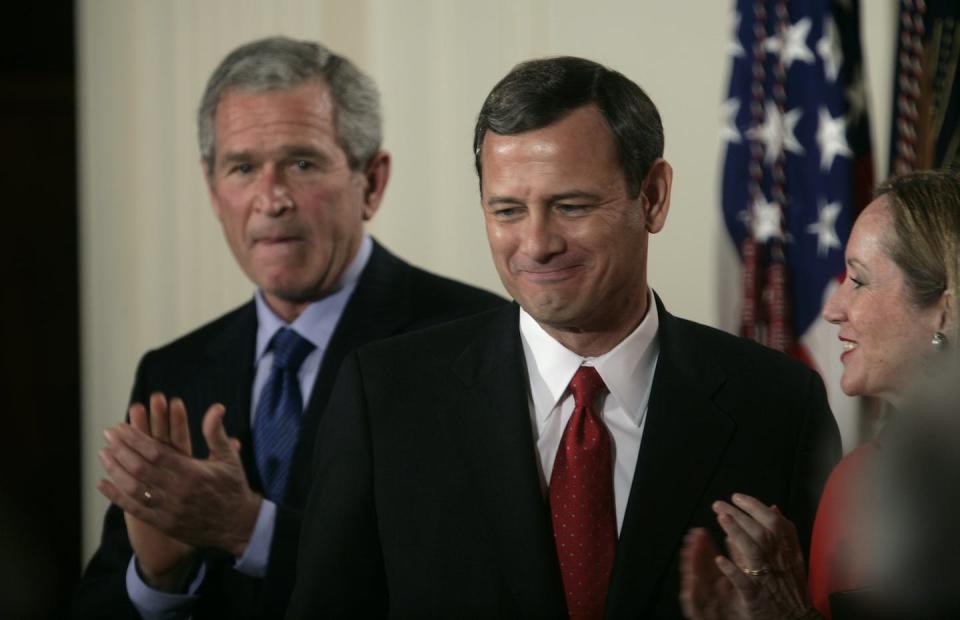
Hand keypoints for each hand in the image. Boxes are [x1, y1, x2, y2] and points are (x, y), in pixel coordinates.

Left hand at [98, 395, 261, 563]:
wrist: (238, 525)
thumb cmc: (232, 487)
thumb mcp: (228, 458)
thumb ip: (216, 433)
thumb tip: (216, 407)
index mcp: (193, 472)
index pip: (157, 452)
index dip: (136, 438)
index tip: (122, 427)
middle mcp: (178, 490)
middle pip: (141, 468)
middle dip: (121, 449)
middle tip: (108, 434)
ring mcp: (169, 509)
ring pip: (134, 487)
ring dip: (115, 469)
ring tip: (103, 453)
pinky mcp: (163, 523)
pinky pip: (134, 509)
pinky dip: (116, 496)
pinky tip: (102, 483)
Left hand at [679, 494, 817, 619]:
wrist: (797, 618)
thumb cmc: (790, 585)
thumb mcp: (790, 557)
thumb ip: (781, 532)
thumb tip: (772, 507)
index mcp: (788, 551)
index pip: (774, 522)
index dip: (755, 507)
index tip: (736, 497)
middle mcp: (780, 562)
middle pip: (761, 532)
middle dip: (739, 515)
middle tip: (719, 504)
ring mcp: (769, 578)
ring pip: (754, 552)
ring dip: (737, 534)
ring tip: (721, 518)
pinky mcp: (757, 596)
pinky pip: (745, 582)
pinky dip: (733, 570)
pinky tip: (720, 560)